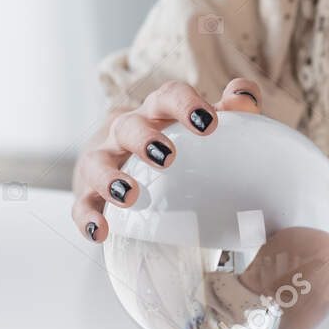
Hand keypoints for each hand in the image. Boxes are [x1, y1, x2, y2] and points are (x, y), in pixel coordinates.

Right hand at [72, 78, 262, 242]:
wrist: (122, 154)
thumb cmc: (172, 138)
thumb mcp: (200, 122)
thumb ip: (230, 111)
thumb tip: (245, 97)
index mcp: (158, 112)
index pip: (168, 96)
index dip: (187, 105)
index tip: (209, 123)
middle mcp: (126, 130)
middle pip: (129, 126)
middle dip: (145, 139)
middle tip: (167, 158)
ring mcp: (103, 159)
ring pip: (98, 162)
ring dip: (110, 177)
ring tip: (129, 195)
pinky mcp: (88, 190)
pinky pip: (83, 203)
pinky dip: (88, 217)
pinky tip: (99, 232)